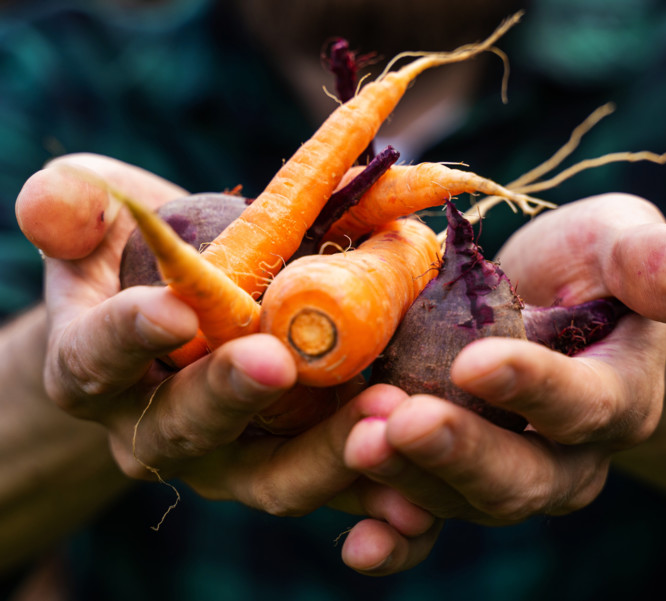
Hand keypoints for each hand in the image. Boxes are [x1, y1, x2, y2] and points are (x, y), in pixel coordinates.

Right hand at [21, 153, 438, 573]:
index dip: (127, 337)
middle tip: (278, 361)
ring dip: (326, 455)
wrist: (191, 322)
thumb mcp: (100, 220)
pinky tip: (419, 494)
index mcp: (99, 369)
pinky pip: (334, 494)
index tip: (171, 308)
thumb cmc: (142, 262)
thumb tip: (54, 210)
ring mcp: (232, 459)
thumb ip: (72, 209)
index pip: (96, 360)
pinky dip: (375, 497)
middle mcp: (159, 430)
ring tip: (384, 417)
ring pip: (271, 478)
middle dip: (230, 396)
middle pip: (188, 429)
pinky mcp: (296, 467)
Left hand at [344, 193, 665, 523]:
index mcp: (615, 396)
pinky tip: (358, 543)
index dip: (534, 389)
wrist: (549, 308)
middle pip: (522, 478)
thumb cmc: (587, 269)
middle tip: (401, 423)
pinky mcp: (456, 480)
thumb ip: (655, 260)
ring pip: (466, 500)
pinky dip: (397, 537)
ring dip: (412, 480)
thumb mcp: (620, 244)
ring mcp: (509, 476)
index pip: (582, 404)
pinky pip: (430, 522)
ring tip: (361, 443)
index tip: (476, 363)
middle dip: (461, 454)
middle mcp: (567, 455)